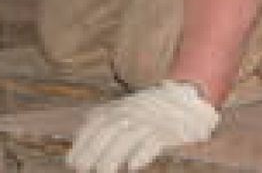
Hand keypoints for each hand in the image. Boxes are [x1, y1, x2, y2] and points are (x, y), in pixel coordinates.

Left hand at [67, 80, 219, 172]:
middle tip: (82, 169)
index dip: (82, 142)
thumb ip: (107, 119)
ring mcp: (151, 120)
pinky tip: (133, 166)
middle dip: (93, 151)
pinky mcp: (169, 130)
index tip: (71, 161)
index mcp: (120, 107)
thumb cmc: (153, 108)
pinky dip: (143, 153)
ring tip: (103, 172)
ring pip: (128, 137)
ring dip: (113, 155)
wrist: (190, 96)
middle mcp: (133, 111)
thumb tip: (81, 139)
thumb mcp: (127, 107)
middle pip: (108, 131)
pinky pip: (154, 141)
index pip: (96, 123)